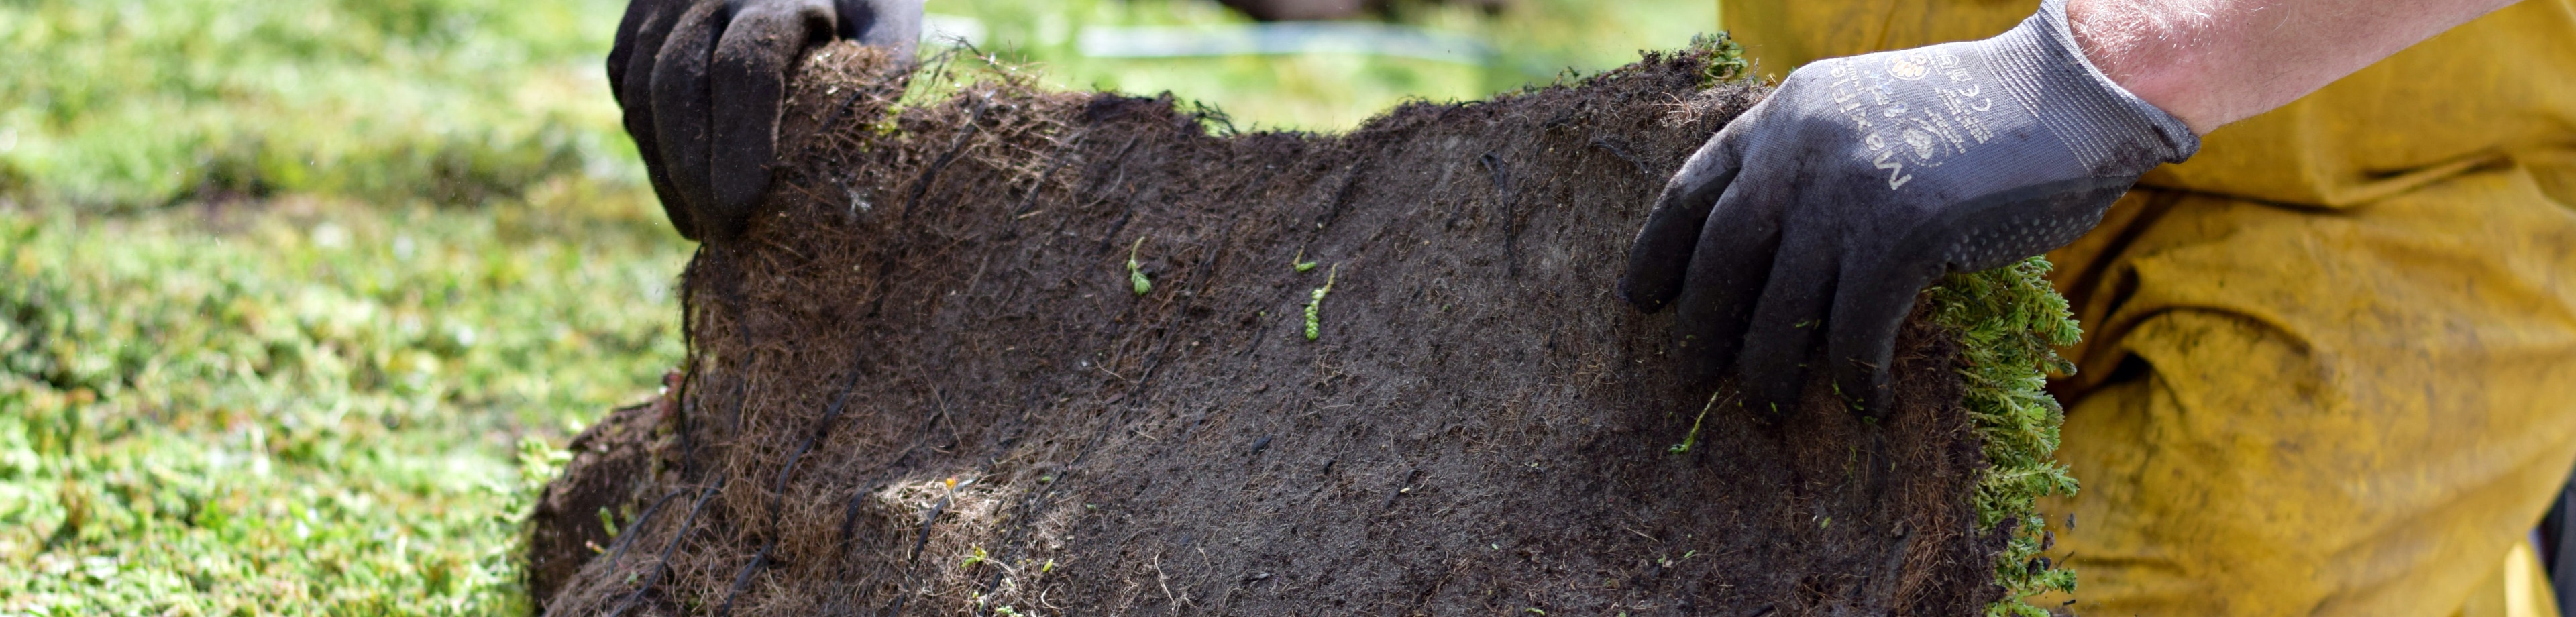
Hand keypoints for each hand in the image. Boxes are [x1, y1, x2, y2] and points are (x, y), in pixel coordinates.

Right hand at [609, 0, 922, 242]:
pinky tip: (676, 181)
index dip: (738, 144)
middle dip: (692, 171)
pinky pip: (626, 73)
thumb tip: (870, 153)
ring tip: (699, 224)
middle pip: (678, 84)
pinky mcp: (641, 4)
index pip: (744, 69)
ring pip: (641, 85)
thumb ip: (883, 67)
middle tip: (723, 233)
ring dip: (662, 164)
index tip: (743, 208)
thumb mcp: (883, 14)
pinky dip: (645, 133)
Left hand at [1619, 0, 2195, 413]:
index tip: (1639, 300)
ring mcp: (1848, 189)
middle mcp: (1801, 147)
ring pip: (1779, 308)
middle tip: (1687, 378)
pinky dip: (1854, 378)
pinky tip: (1869, 404)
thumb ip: (1816, 159)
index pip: (1693, 189)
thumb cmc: (1981, 114)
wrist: (2073, 90)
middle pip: (1722, 258)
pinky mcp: (1901, 232)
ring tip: (1768, 409)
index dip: (1657, 251)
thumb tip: (1773, 251)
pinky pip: (1854, 331)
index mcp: (1786, 113)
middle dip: (1700, 327)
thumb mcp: (1869, 110)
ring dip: (1769, 371)